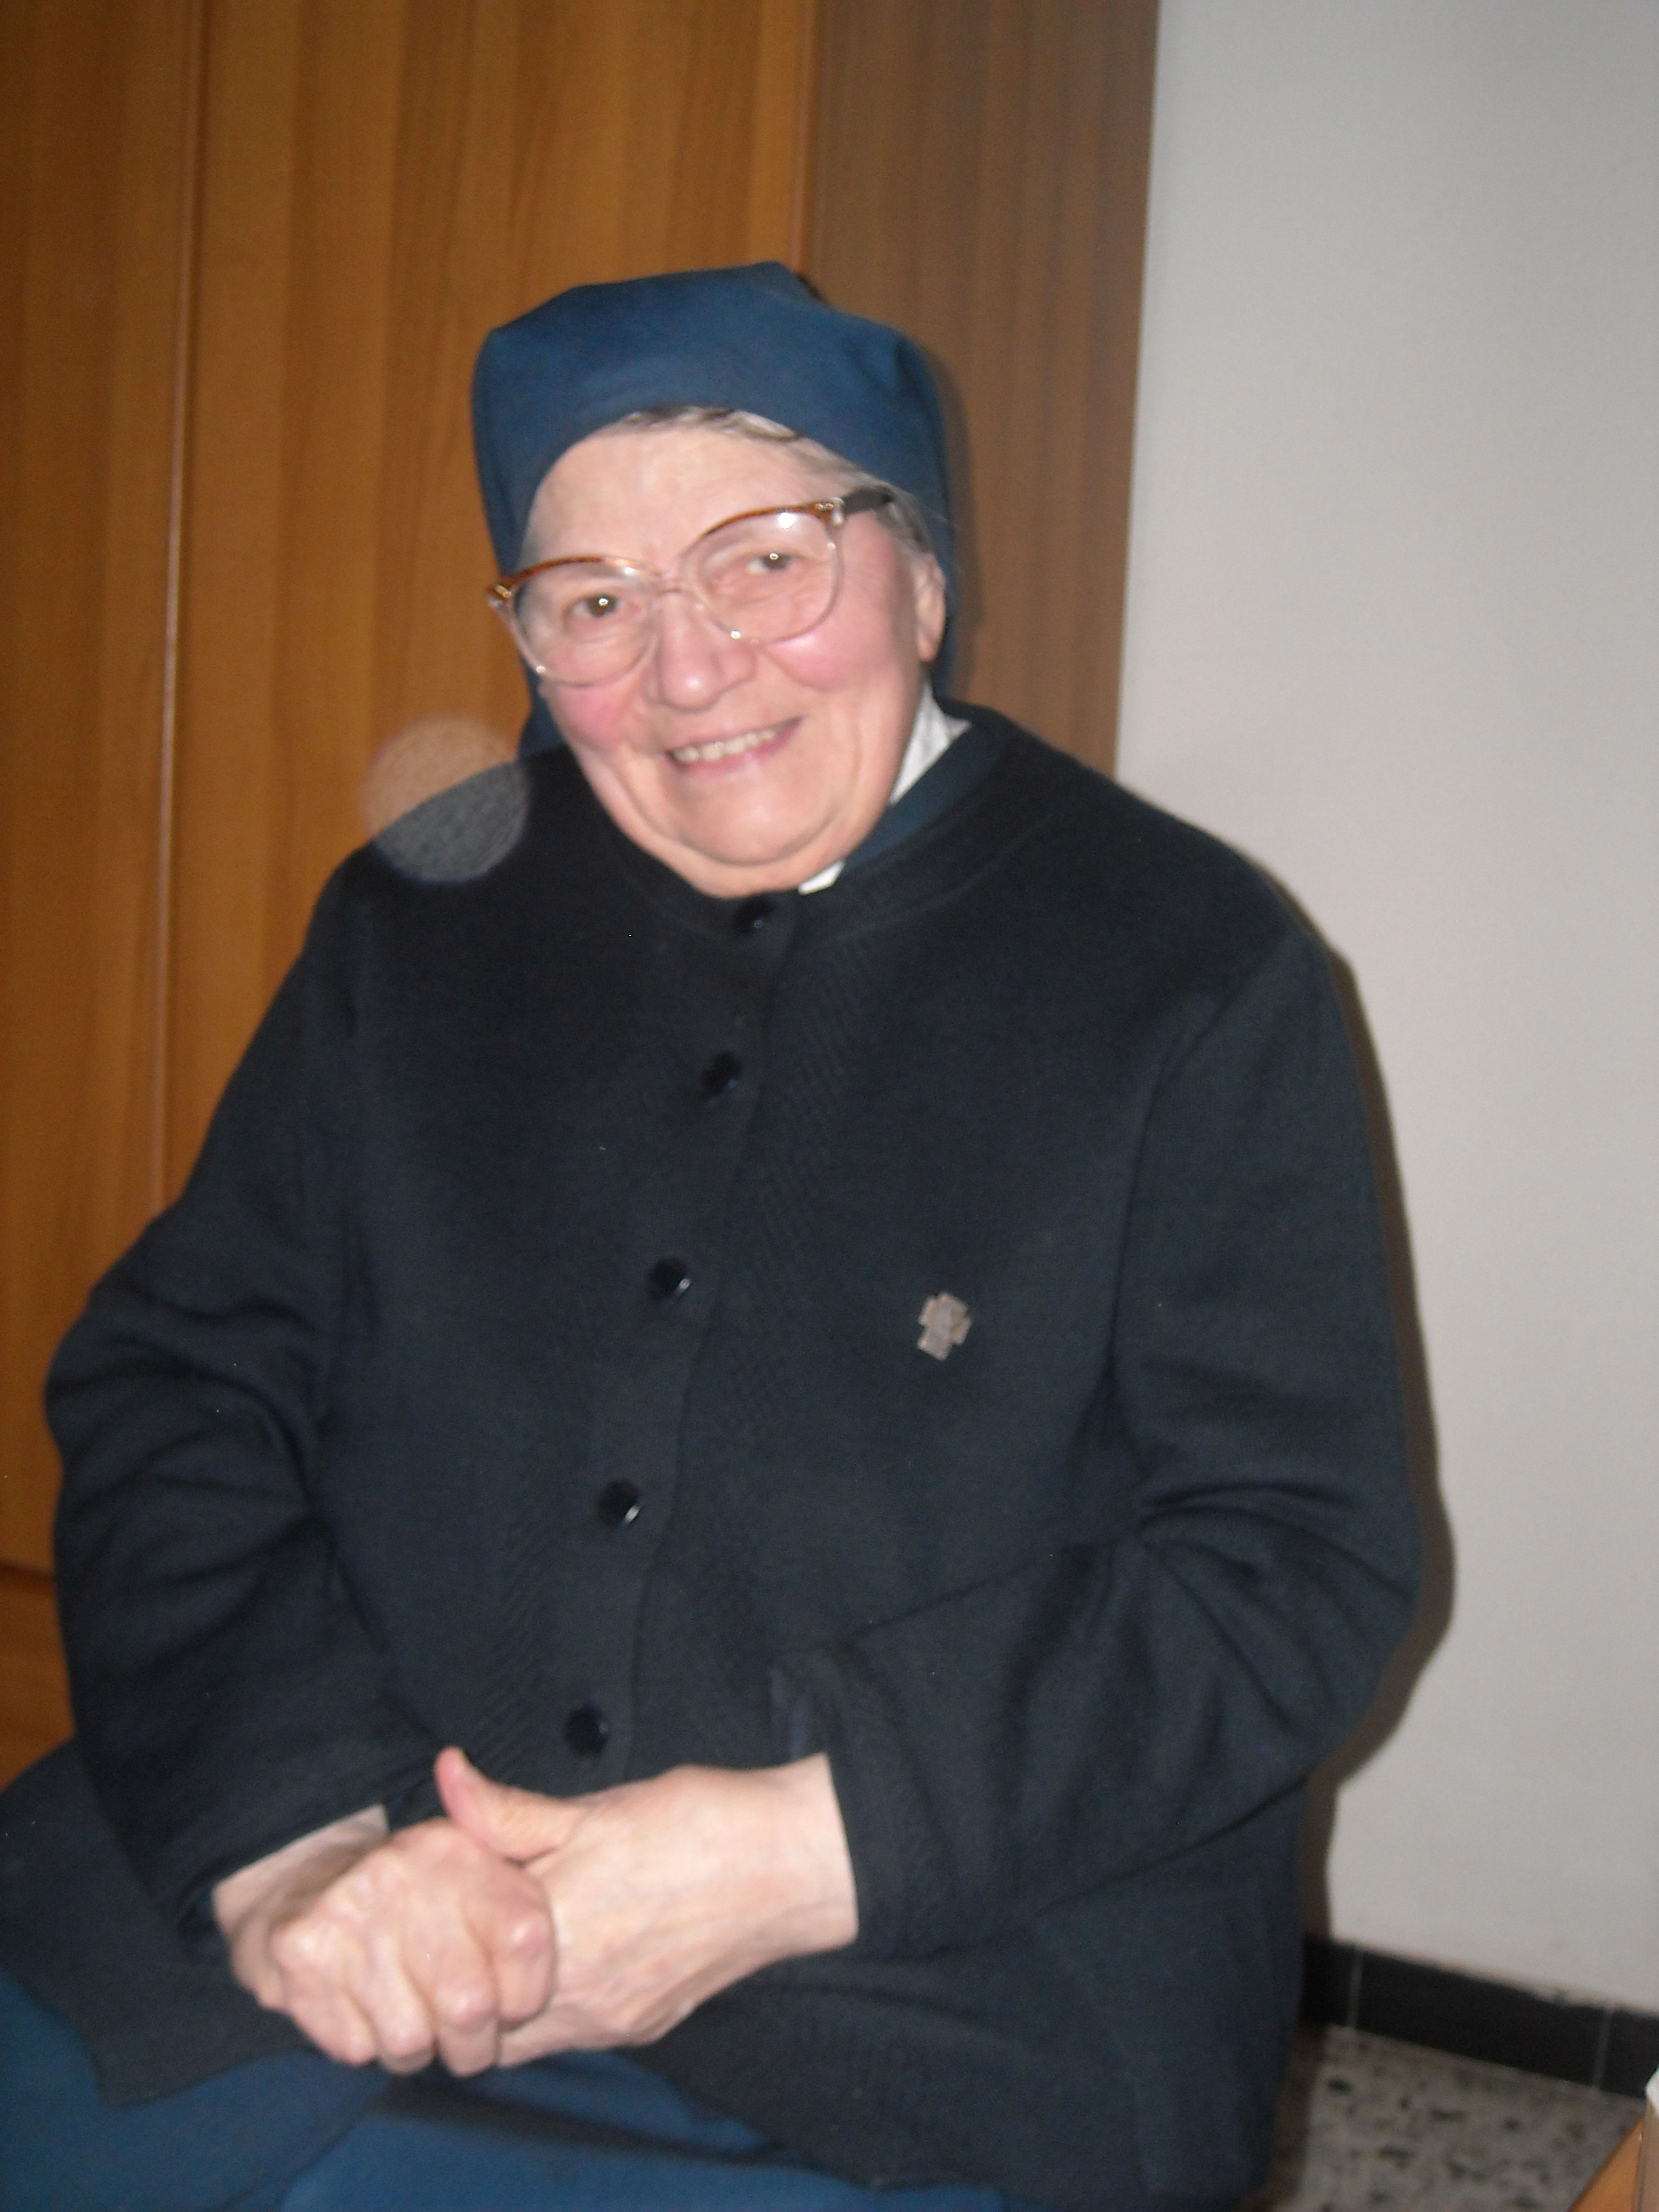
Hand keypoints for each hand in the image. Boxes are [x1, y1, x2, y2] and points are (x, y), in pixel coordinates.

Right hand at [212, 1803, 555, 2074]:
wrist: (306, 1884)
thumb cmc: (419, 1892)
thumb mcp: (479, 1858)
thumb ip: (513, 1828)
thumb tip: (458, 1764)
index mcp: (456, 1848)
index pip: (526, 1937)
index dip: (527, 1992)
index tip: (514, 2002)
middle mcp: (400, 1871)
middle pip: (469, 2005)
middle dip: (471, 2043)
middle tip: (462, 2032)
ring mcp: (345, 1909)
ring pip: (409, 2040)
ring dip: (416, 2048)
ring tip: (411, 2015)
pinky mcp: (299, 1950)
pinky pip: (356, 2047)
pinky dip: (367, 2044)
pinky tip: (365, 2008)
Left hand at [435, 1747, 856, 2059]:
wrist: (792, 1865)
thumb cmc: (698, 1822)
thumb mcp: (596, 1805)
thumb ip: (509, 1810)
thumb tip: (446, 1775)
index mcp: (559, 1932)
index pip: (457, 1961)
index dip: (439, 1930)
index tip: (444, 1894)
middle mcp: (582, 1996)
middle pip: (481, 2018)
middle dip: (463, 1977)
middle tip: (465, 1925)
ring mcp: (615, 2020)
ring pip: (524, 2038)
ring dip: (506, 1998)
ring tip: (513, 1939)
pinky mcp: (645, 2028)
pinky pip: (573, 2034)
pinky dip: (552, 2006)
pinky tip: (567, 1953)